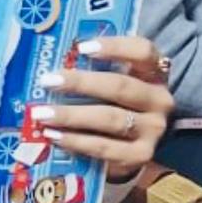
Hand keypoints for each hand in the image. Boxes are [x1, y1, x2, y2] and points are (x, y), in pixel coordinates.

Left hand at [27, 36, 173, 180]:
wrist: (136, 142)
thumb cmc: (117, 102)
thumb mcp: (116, 78)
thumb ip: (94, 66)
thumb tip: (51, 57)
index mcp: (154, 71)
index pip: (142, 51)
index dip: (114, 47)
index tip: (82, 47)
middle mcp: (159, 99)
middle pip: (120, 86)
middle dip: (81, 83)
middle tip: (48, 81)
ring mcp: (153, 129)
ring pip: (110, 119)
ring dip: (72, 116)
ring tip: (42, 114)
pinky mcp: (140, 155)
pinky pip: (104, 148)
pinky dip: (76, 142)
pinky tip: (53, 136)